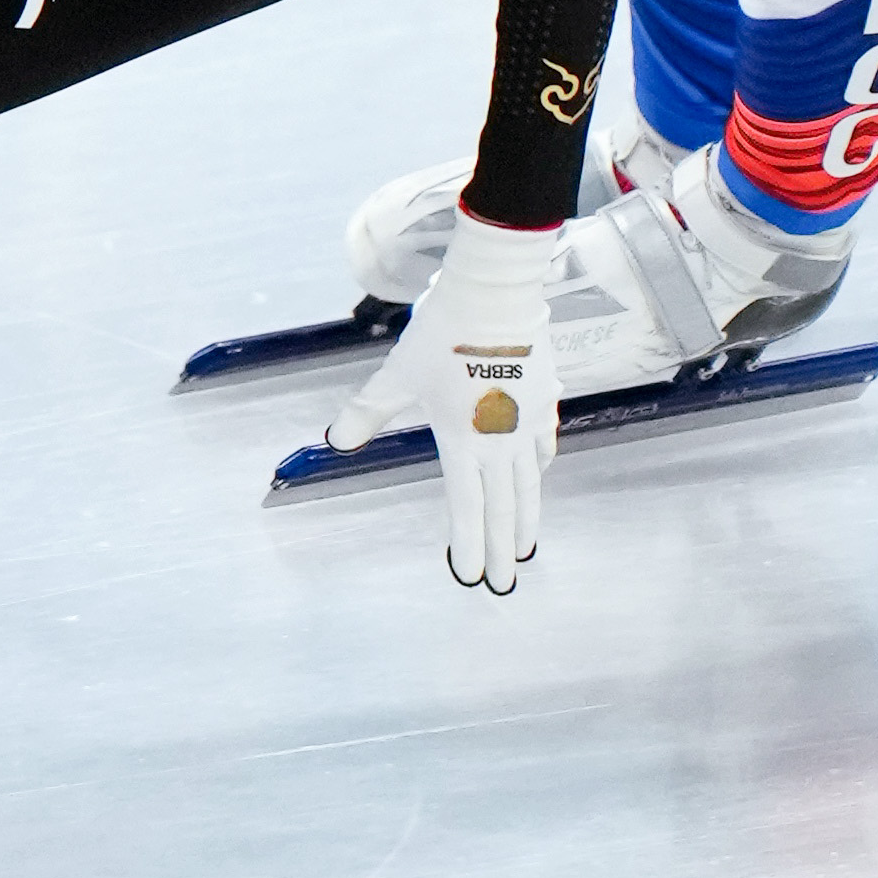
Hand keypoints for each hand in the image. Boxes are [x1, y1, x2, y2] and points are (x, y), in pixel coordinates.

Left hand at [324, 211, 559, 593]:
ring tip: (526, 546)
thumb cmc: (443, 332)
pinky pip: (543, 443)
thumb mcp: (397, 374)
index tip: (472, 576)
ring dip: (525, 517)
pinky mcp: (543, 397)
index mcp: (462, 441)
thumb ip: (368, 411)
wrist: (495, 292)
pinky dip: (539, 465)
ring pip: (528, 482)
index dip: (468, 545)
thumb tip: (334, 440)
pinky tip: (540, 473)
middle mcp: (498, 440)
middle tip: (505, 585)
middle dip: (500, 549)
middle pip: (502, 507)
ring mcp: (526, 421)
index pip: (467, 507)